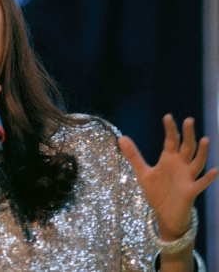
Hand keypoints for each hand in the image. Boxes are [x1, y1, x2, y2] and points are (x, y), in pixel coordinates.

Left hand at [118, 114, 217, 239]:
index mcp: (169, 159)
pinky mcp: (190, 192)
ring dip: (202, 152)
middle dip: (188, 135)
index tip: (168, 116)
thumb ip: (133, 155)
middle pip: (186, 147)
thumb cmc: (157, 192)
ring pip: (197, 163)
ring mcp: (187, 178)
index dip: (170, 129)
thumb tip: (121, 137)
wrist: (165, 215)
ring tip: (205, 139)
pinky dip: (207, 178)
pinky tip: (214, 170)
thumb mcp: (143, 172)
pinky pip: (200, 184)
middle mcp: (180, 166)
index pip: (171, 141)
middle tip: (189, 120)